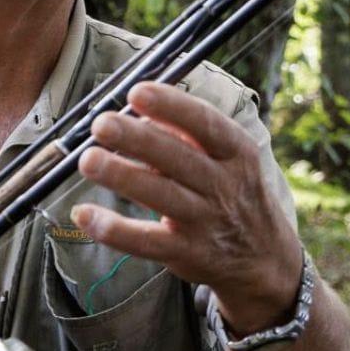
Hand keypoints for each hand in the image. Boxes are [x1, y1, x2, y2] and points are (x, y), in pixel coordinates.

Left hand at [74, 80, 304, 333]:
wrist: (265, 259)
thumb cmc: (234, 193)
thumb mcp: (230, 159)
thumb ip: (188, 136)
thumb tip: (138, 114)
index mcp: (237, 152)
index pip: (206, 123)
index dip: (171, 106)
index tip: (137, 91)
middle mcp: (224, 185)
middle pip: (178, 157)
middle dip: (137, 138)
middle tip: (101, 123)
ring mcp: (206, 221)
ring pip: (160, 195)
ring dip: (122, 176)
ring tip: (88, 160)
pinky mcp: (186, 253)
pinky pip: (145, 241)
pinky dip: (114, 229)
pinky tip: (84, 214)